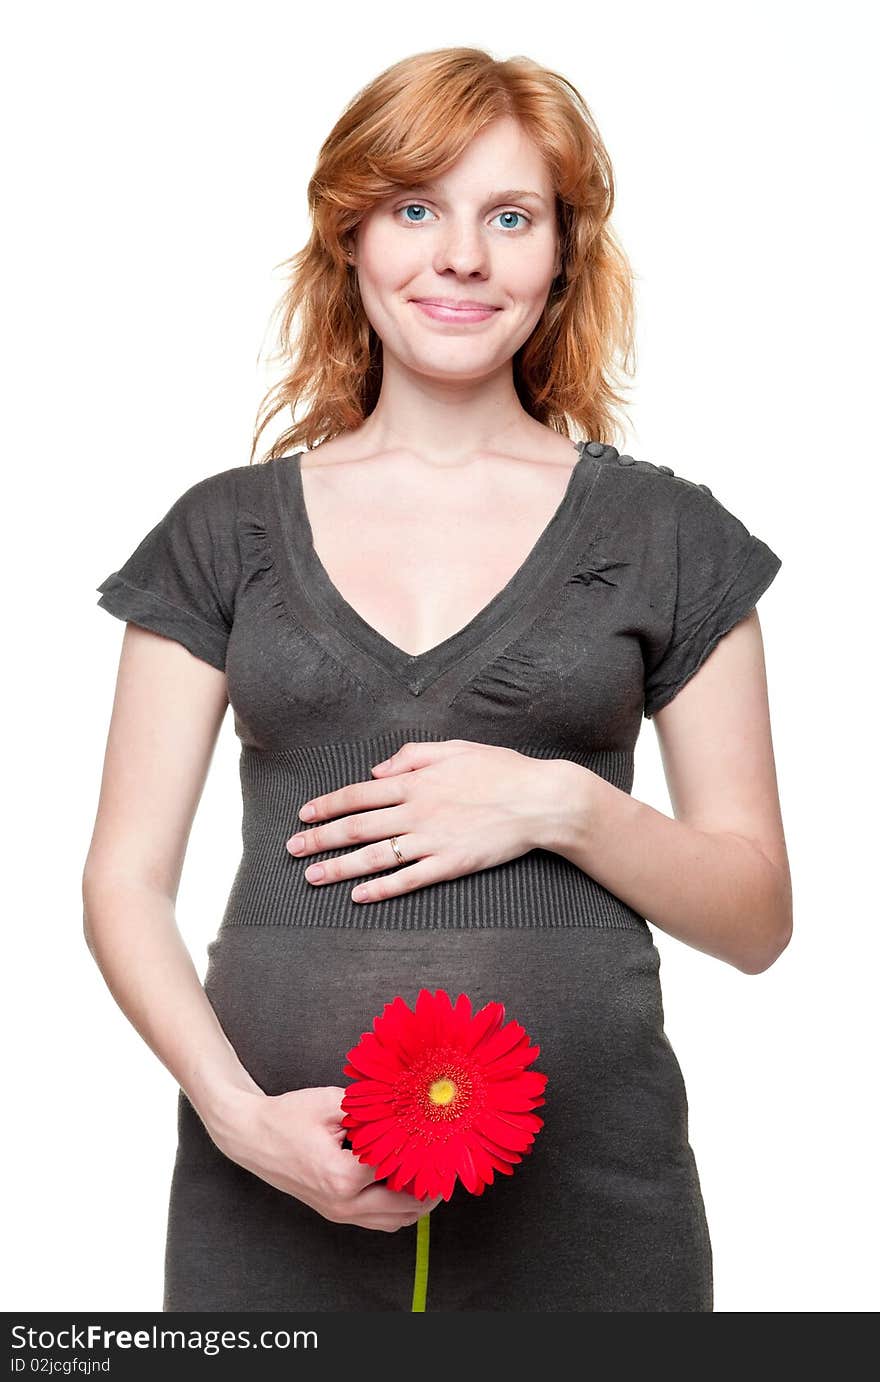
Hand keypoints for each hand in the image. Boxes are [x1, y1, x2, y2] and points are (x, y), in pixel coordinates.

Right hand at [209, 1085, 442, 1230]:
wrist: (251, 1136)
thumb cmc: (286, 1117)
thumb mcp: (331, 1103)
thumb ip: (371, 1110)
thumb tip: (407, 1109)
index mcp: (343, 1177)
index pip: (400, 1169)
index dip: (424, 1151)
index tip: (442, 1137)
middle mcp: (342, 1204)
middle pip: (405, 1206)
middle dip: (430, 1187)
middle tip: (447, 1163)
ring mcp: (337, 1213)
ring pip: (394, 1221)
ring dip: (416, 1202)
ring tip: (432, 1175)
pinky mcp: (334, 1212)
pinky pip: (377, 1221)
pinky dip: (397, 1208)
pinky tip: (405, 1183)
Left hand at [285, 738, 566, 902]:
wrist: (541, 800)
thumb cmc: (501, 770)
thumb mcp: (454, 748)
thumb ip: (411, 755)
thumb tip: (376, 769)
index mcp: (416, 781)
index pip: (358, 793)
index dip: (327, 805)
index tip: (304, 814)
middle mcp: (417, 811)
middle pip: (357, 826)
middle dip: (319, 839)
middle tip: (292, 849)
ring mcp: (433, 840)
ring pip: (375, 856)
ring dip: (339, 867)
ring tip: (311, 877)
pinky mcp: (451, 865)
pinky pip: (408, 879)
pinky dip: (381, 888)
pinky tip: (358, 895)